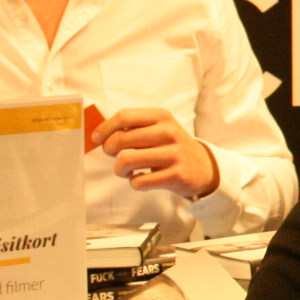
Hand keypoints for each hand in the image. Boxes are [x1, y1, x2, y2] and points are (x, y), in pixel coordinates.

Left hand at [92, 108, 220, 198]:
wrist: (203, 167)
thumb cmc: (171, 147)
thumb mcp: (159, 128)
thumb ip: (134, 127)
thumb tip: (99, 134)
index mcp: (162, 116)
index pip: (124, 116)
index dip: (105, 128)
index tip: (97, 139)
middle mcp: (168, 132)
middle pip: (121, 139)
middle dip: (109, 150)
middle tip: (114, 156)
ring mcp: (174, 154)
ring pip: (126, 161)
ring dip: (119, 169)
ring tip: (126, 170)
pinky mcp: (175, 175)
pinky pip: (139, 181)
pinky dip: (134, 183)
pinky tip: (141, 179)